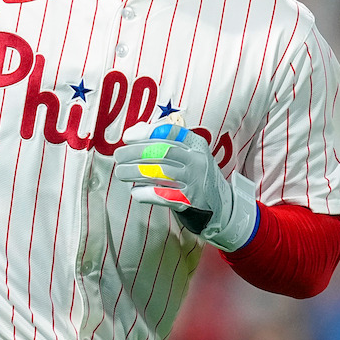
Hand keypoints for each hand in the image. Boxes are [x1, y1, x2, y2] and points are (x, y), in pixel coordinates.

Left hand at [114, 120, 257, 251]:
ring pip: (161, 173)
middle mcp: (197, 160)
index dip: (146, 133)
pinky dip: (147, 193)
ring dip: (136, 172)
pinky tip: (135, 192)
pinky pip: (164, 196)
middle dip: (136, 153)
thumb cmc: (195, 176)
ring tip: (120, 173)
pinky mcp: (190, 202)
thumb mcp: (188, 154)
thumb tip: (133, 132)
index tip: (127, 137)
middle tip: (118, 156)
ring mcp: (195, 182)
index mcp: (196, 144)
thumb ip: (163, 142)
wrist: (221, 206)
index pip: (170, 132)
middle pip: (163, 152)